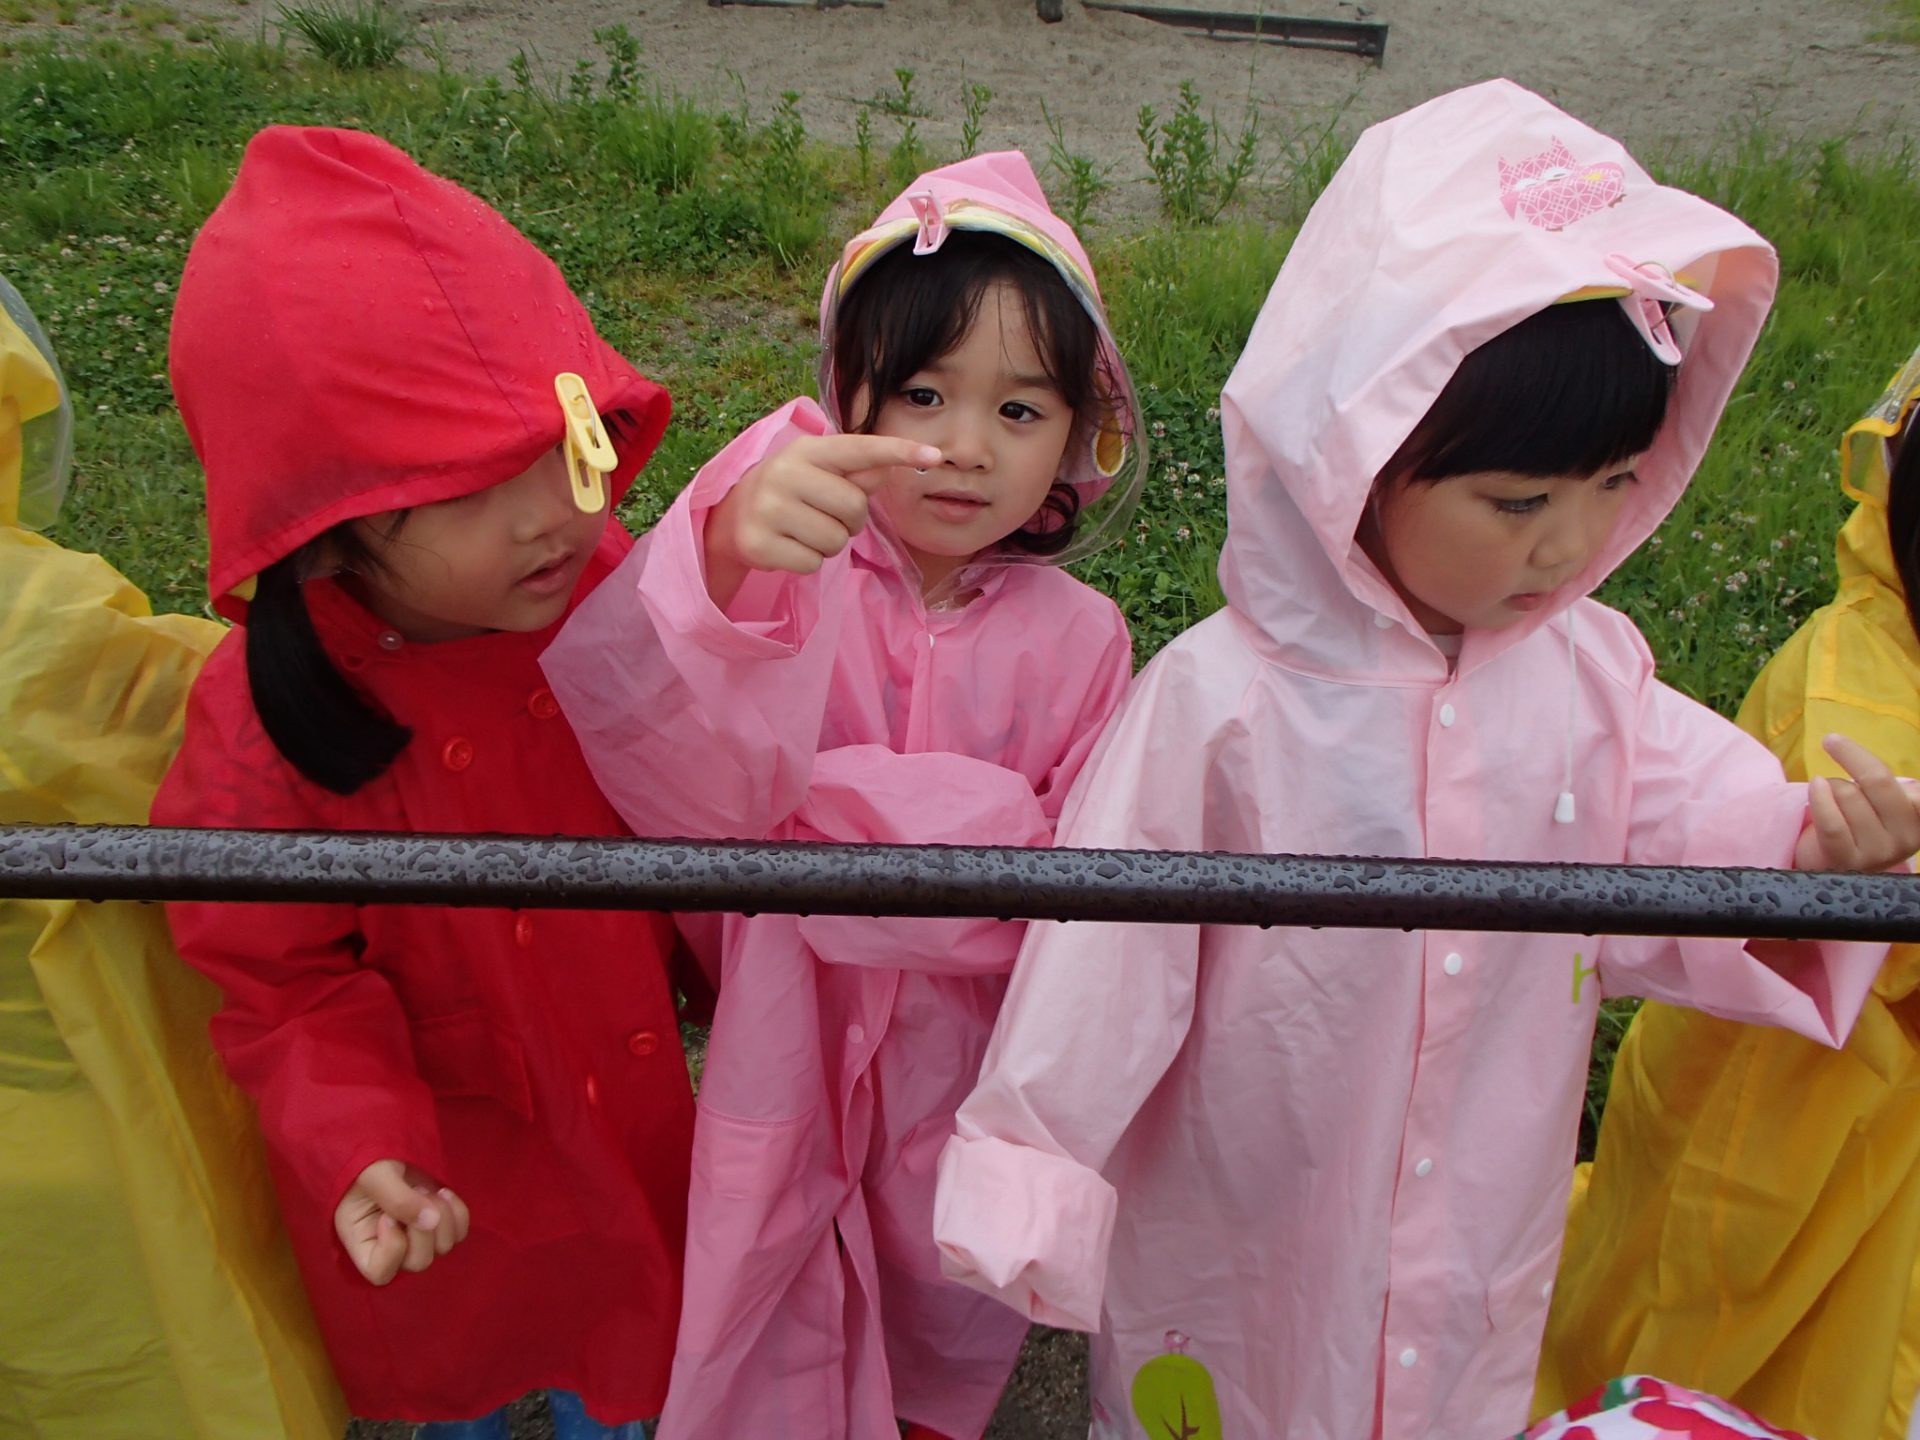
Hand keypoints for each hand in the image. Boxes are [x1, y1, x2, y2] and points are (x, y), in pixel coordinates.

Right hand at [334, 1158, 471, 1285]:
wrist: (384, 1140)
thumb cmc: (368, 1159)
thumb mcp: (374, 1175)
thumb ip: (397, 1199)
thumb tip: (431, 1222)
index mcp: (361, 1241)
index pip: (380, 1273)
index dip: (392, 1249)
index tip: (388, 1216)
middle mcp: (390, 1246)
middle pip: (419, 1261)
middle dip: (423, 1228)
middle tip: (415, 1193)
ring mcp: (416, 1236)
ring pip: (443, 1248)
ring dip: (442, 1217)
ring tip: (426, 1189)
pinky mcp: (438, 1222)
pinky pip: (459, 1233)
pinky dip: (458, 1214)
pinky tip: (444, 1192)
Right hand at [703, 433, 940, 606]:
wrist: (732, 516)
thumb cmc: (791, 490)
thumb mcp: (820, 472)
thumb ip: (857, 471)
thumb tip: (890, 468)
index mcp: (808, 450)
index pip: (861, 449)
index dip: (899, 451)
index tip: (934, 457)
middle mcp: (785, 473)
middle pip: (854, 508)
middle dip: (849, 521)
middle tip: (825, 516)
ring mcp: (769, 509)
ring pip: (835, 541)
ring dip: (829, 543)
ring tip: (805, 530)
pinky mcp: (759, 544)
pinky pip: (812, 563)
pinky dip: (808, 561)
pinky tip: (789, 546)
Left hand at [1792, 734, 1919, 871]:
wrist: (1830, 856)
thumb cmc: (1860, 817)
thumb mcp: (1885, 800)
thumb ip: (1895, 787)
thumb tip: (1910, 788)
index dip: (1910, 786)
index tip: (1902, 775)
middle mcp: (1907, 839)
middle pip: (1878, 781)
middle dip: (1851, 755)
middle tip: (1832, 741)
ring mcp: (1878, 853)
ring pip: (1848, 795)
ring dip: (1830, 786)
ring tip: (1829, 795)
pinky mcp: (1847, 860)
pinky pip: (1832, 824)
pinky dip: (1820, 798)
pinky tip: (1815, 785)